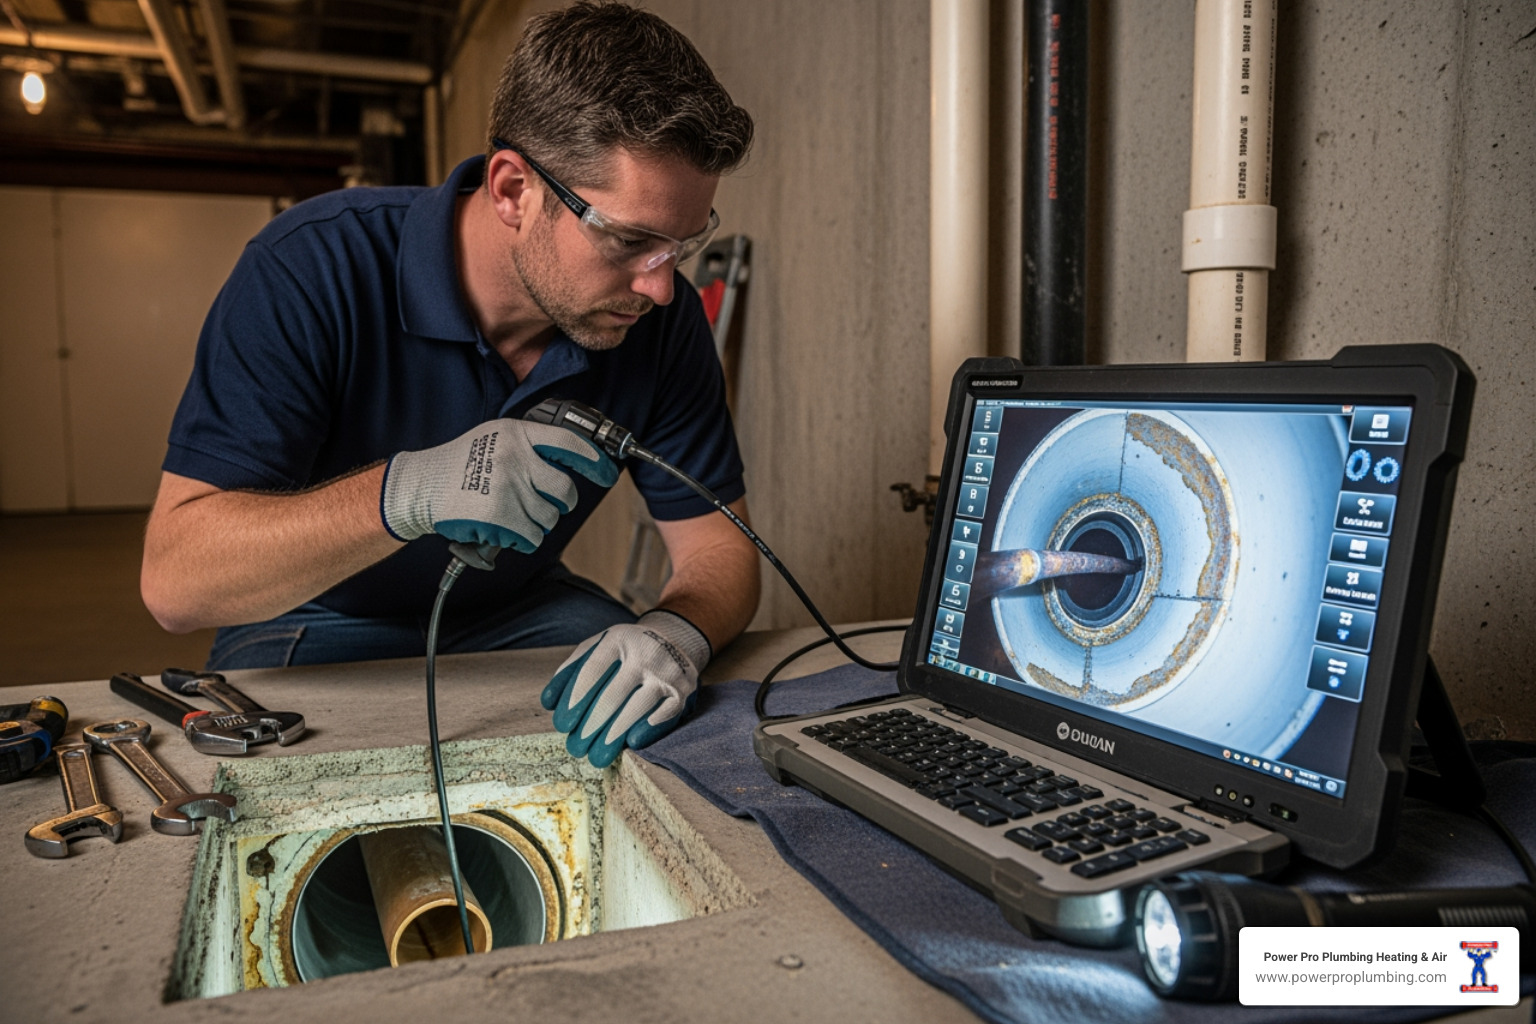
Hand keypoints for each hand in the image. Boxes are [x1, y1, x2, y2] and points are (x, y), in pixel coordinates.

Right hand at [380, 419, 616, 550]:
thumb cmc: (458, 464)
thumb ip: (529, 445)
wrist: (421, 486)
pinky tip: (507, 530)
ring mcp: (508, 487)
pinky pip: (532, 537)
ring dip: (537, 523)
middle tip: (545, 504)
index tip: (607, 473)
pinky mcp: (500, 516)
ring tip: (512, 514)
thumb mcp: (494, 438)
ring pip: (550, 517)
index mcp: (517, 434)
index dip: (594, 461)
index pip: (569, 444)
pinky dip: (524, 540)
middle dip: (561, 502)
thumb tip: (569, 460)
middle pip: (565, 489)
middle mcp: (515, 457)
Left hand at [541, 610, 711, 767]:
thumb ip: (571, 671)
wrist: (674, 641)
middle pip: (613, 695)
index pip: (592, 671)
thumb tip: (548, 703)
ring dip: (614, 735)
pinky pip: (666, 713)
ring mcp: (667, 672)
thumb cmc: (624, 652)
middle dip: (591, 726)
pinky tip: (632, 743)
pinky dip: (649, 728)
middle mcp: (645, 652)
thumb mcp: (597, 648)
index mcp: (618, 639)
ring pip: (637, 707)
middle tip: (575, 749)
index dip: (575, 699)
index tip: (561, 725)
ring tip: (596, 756)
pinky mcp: (684, 691)